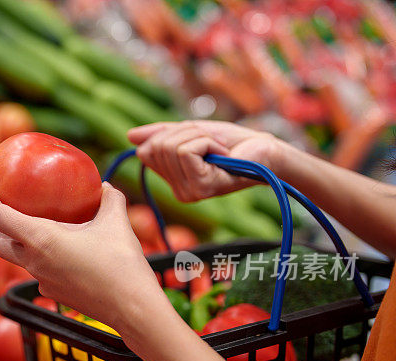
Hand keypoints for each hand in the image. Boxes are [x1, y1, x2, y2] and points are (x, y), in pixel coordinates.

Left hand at [0, 163, 169, 333]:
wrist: (132, 309)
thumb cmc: (123, 264)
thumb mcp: (116, 221)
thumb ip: (108, 198)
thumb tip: (104, 186)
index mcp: (39, 238)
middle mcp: (32, 261)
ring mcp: (40, 279)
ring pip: (15, 255)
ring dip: (15, 236)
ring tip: (31, 218)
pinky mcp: (51, 291)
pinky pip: (38, 269)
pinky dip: (41, 253)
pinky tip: (61, 247)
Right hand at [128, 120, 284, 201]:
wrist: (266, 152)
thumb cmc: (233, 143)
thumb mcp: (192, 133)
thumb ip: (162, 134)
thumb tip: (130, 136)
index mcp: (173, 180)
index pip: (146, 150)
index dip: (169, 133)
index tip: (197, 137)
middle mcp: (178, 192)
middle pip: (158, 147)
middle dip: (186, 131)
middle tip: (212, 141)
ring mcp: (189, 192)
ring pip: (173, 147)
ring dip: (200, 136)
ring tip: (218, 147)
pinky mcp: (202, 187)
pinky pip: (187, 151)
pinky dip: (207, 142)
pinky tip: (222, 154)